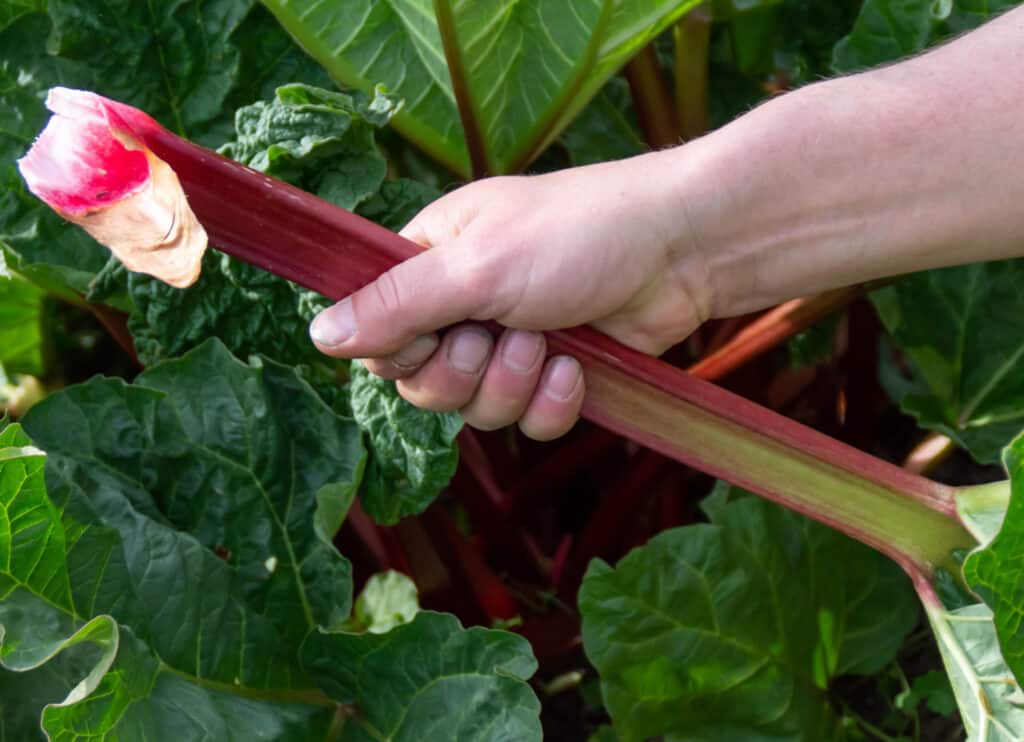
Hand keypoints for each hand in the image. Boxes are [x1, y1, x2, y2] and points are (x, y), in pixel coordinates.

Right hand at [310, 152, 711, 439]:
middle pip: (422, 382)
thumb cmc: (576, 233)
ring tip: (548, 344)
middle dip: (463, 373)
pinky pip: (528, 422)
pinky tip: (578, 367)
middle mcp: (463, 305)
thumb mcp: (475, 265)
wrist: (679, 250)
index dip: (400, 351)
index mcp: (430, 262)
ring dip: (512, 384)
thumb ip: (396, 305)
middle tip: (498, 336)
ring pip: (476, 409)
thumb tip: (318, 335)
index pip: (377, 333)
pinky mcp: (555, 375)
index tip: (437, 333)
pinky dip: (553, 403)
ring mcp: (511, 342)